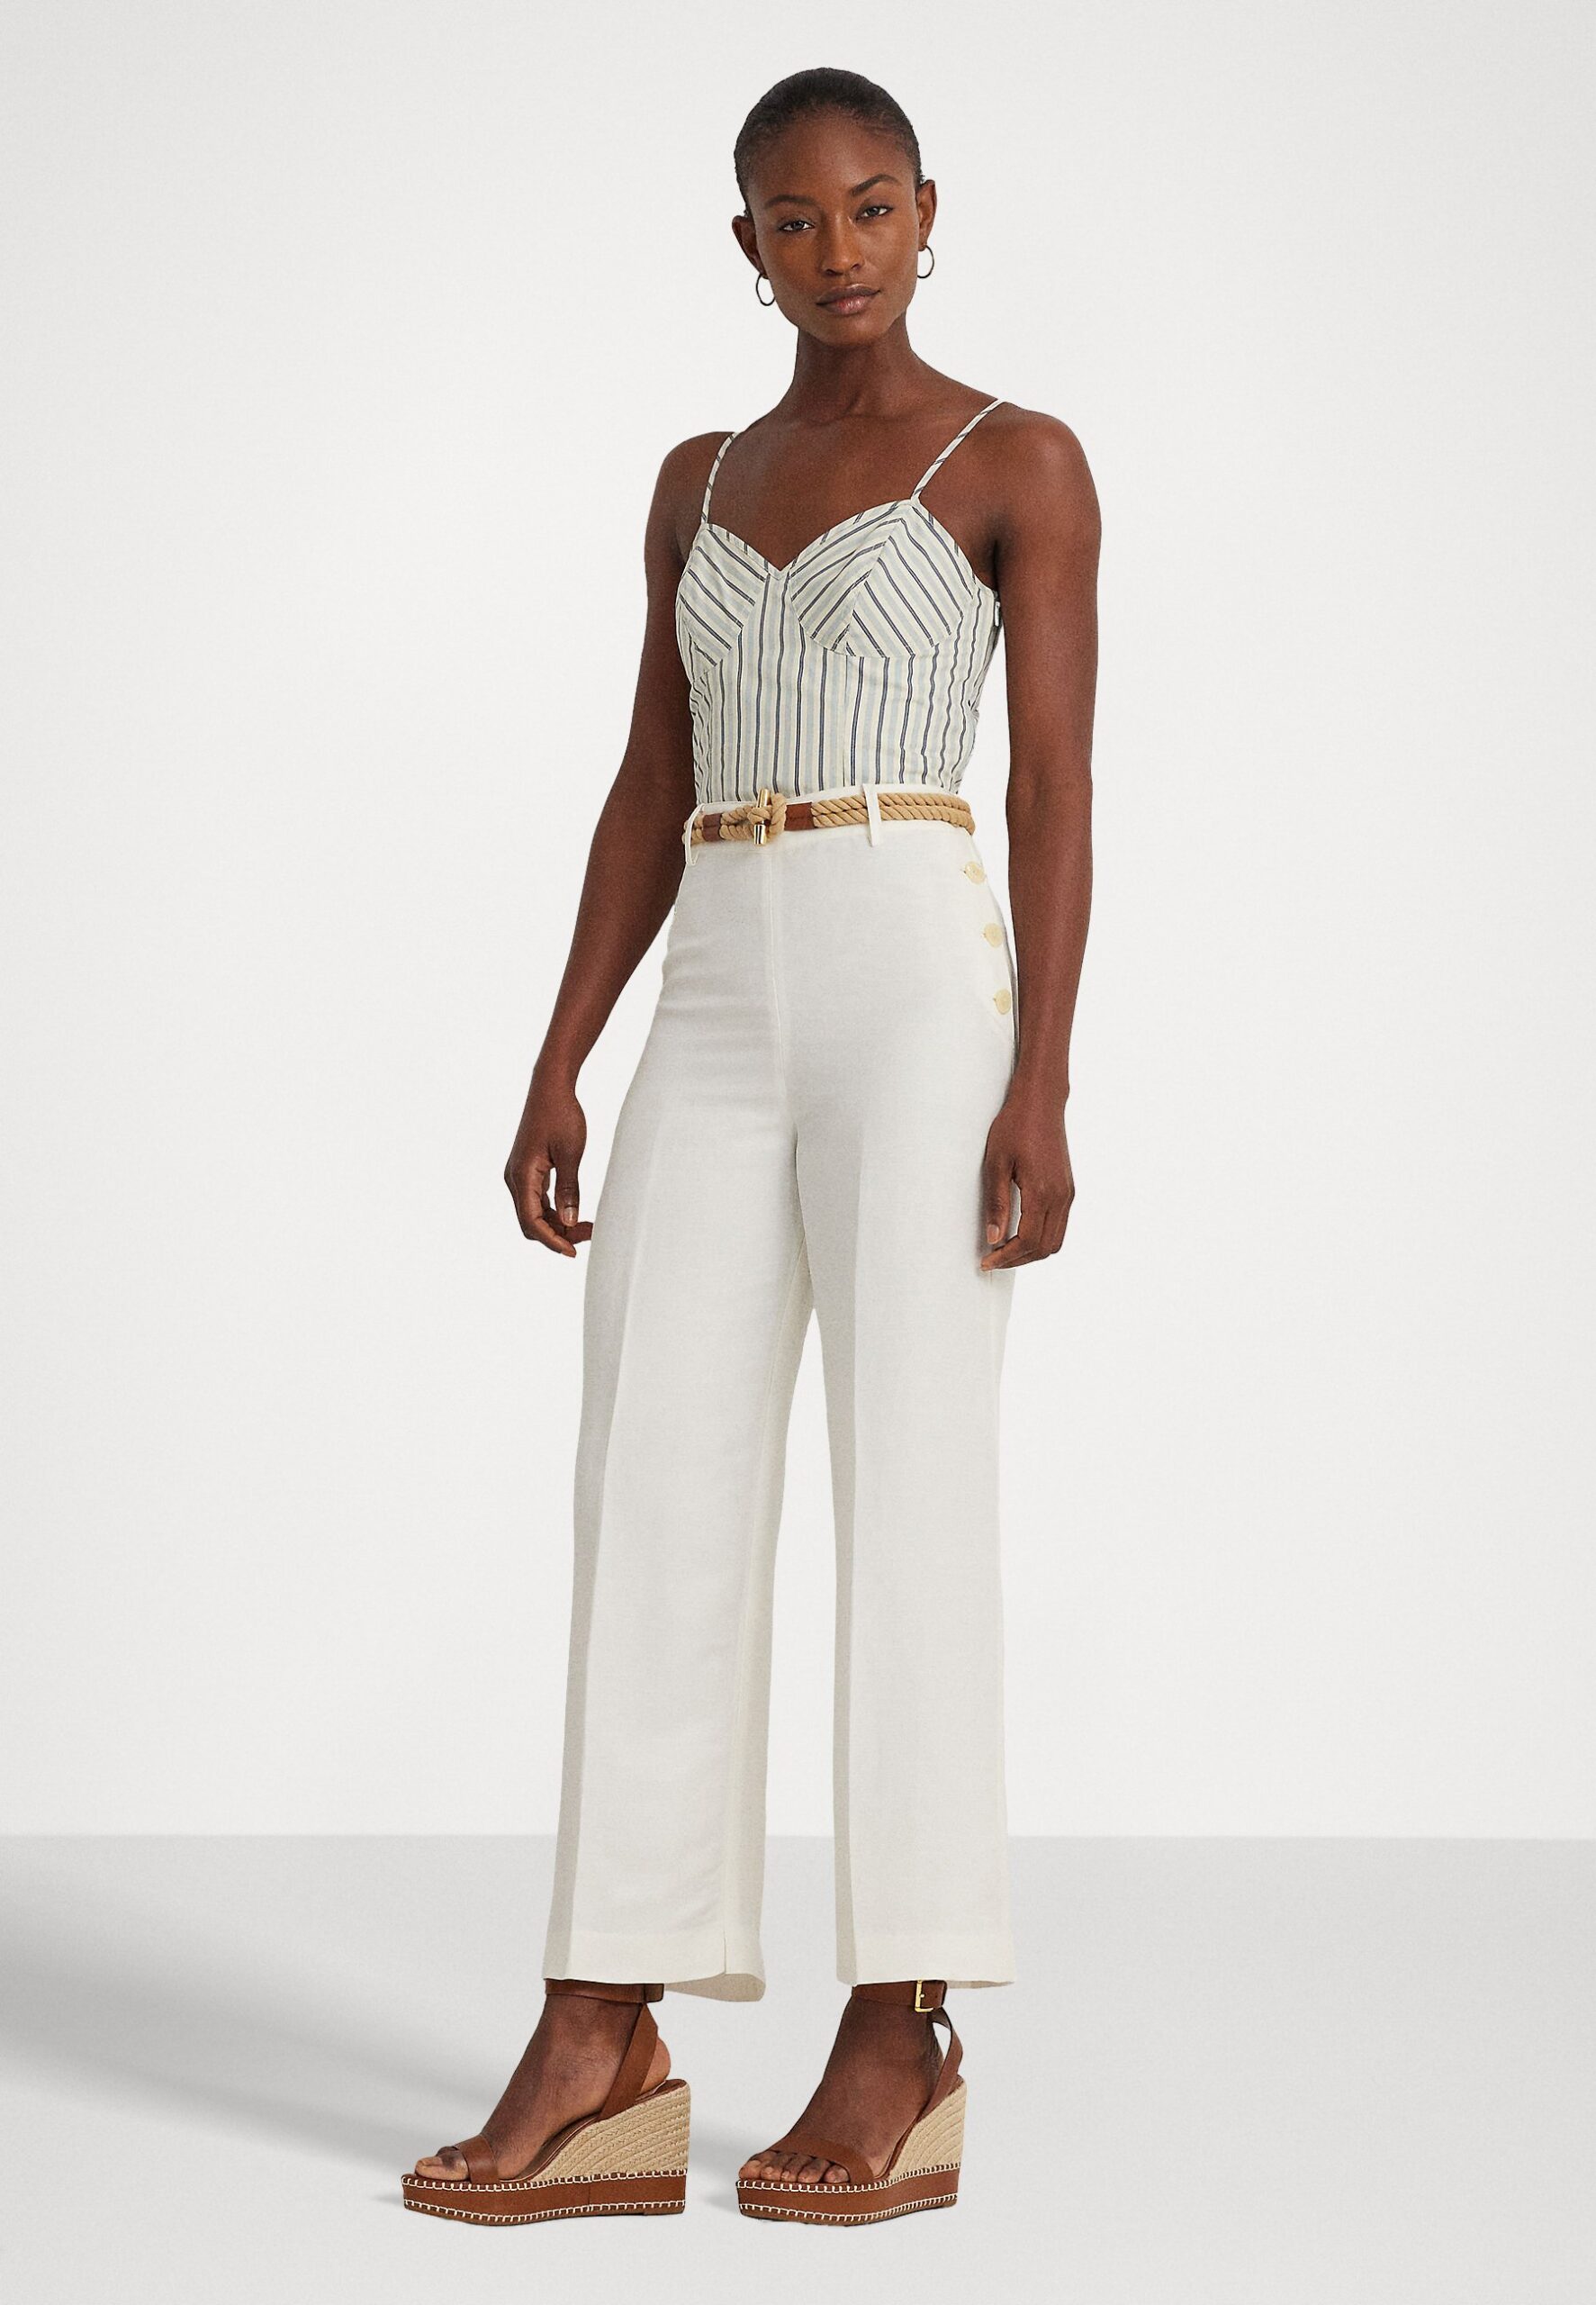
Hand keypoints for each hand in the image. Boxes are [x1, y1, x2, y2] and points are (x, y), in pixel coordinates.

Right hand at [504, 1067, 594, 1256]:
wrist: (550, 1088)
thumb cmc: (561, 1115)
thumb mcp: (571, 1154)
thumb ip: (569, 1189)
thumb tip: (569, 1221)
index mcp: (522, 1175)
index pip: (532, 1222)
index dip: (552, 1240)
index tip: (573, 1251)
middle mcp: (514, 1178)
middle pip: (531, 1222)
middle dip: (557, 1234)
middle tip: (589, 1235)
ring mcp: (518, 1174)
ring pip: (533, 1212)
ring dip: (556, 1223)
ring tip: (586, 1225)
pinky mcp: (526, 1169)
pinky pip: (536, 1199)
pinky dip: (553, 1210)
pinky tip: (573, 1211)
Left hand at [979, 1088, 1073, 1269]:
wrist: (1041, 1102)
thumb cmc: (1015, 1127)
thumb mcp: (996, 1163)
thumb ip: (996, 1203)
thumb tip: (994, 1238)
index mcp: (1043, 1191)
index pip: (1028, 1241)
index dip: (1006, 1257)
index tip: (987, 1261)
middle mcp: (1061, 1197)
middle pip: (1045, 1248)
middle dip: (1018, 1260)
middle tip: (993, 1259)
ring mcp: (1068, 1194)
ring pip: (1055, 1241)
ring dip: (1031, 1251)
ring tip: (1005, 1250)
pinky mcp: (1069, 1189)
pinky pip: (1059, 1226)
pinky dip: (1042, 1238)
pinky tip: (1021, 1233)